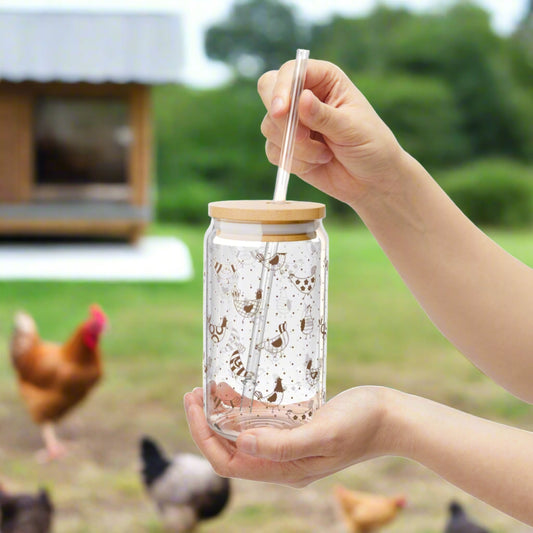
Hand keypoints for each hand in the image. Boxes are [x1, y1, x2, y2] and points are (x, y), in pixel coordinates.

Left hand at [184, 386, 394, 486]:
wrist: (391, 416)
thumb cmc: (362, 424)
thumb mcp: (322, 434)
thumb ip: (282, 444)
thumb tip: (240, 444)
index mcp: (285, 469)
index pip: (230, 462)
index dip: (205, 437)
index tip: (193, 407)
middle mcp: (282, 460)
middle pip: (231, 448)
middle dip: (207, 423)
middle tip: (193, 394)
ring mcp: (289, 444)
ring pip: (243, 433)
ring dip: (223, 414)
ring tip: (206, 389)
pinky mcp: (297, 426)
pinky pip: (261, 420)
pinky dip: (243, 407)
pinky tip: (232, 390)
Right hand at [258, 59, 404, 208]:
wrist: (371, 180)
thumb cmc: (370, 146)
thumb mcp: (351, 128)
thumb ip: (324, 116)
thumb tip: (302, 99)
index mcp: (324, 79)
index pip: (291, 72)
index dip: (282, 88)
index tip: (281, 112)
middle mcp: (304, 95)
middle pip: (268, 91)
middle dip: (281, 118)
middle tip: (301, 137)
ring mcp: (293, 122)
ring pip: (270, 127)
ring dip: (295, 147)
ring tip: (324, 155)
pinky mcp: (286, 146)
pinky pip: (273, 151)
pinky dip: (293, 162)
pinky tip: (316, 164)